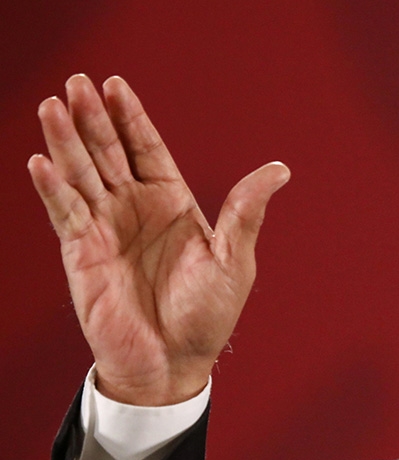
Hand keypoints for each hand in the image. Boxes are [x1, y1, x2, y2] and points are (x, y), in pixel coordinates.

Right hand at [28, 75, 288, 405]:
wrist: (174, 363)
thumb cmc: (208, 316)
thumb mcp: (234, 259)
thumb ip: (246, 211)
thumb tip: (280, 169)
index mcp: (173, 203)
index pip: (147, 148)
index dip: (131, 117)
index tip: (115, 84)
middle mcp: (135, 208)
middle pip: (110, 152)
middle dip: (94, 118)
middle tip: (78, 82)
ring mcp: (106, 228)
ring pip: (81, 174)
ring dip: (66, 142)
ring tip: (52, 106)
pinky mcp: (81, 253)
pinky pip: (64, 212)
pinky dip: (53, 188)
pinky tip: (43, 161)